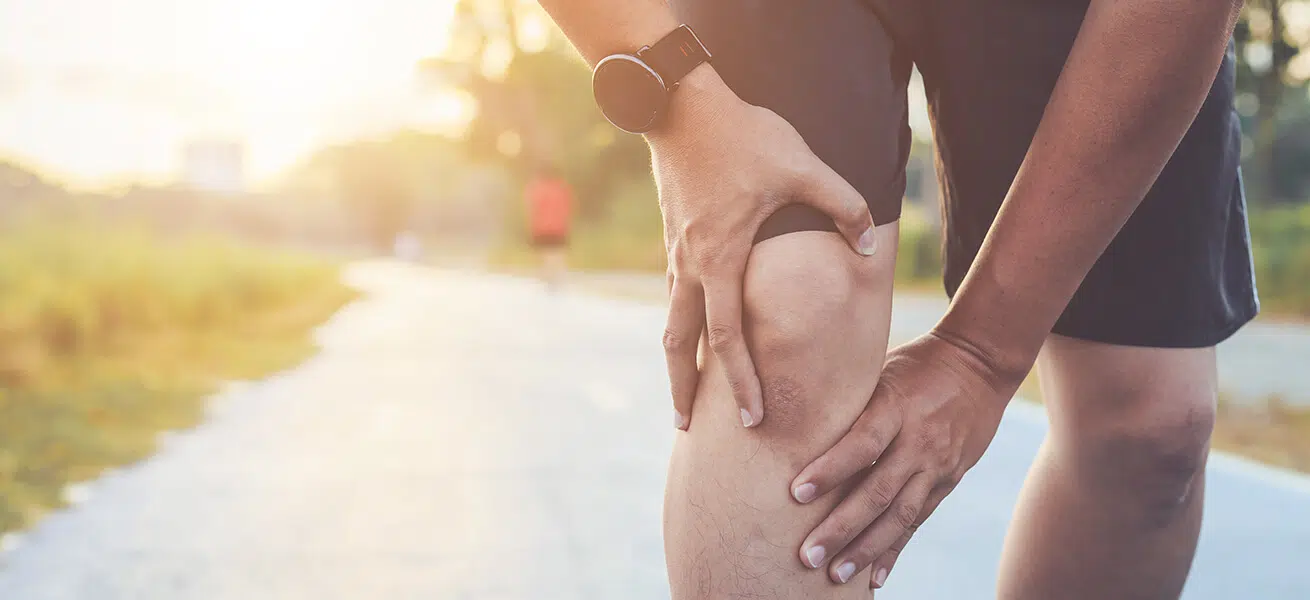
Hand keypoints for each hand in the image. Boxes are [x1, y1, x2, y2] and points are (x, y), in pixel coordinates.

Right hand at [653, 68, 878, 430]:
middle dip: (683, 390)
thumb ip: (842, 207)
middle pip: (679, 345)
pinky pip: (673, 294)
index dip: (743, 383)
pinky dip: (679, 324)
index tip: (755, 418)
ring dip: (675, 361)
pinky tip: (690, 332)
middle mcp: (691, 266)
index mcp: (720, 260)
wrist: (682, 105)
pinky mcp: (672, 237)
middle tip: (687, 428)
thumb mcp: (802, 167)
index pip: (729, 340)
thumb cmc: (743, 136)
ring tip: (681, 393)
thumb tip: (867, 248)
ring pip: (670, 321)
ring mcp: (675, 253)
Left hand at [789, 330, 1023, 588]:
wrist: (980, 364)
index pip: (860, 444)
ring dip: (866, 549)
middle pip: (877, 491)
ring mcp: (936, 464)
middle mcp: (918, 440)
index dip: (829, 470)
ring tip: (836, 575)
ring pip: (899, 515)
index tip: (796, 493)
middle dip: (842, 527)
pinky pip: (918, 520)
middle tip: (808, 555)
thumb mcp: (881, 369)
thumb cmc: (915, 362)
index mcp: (895, 406)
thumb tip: (796, 417)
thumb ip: (849, 399)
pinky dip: (895, 549)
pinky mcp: (948, 480)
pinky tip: (875, 576)